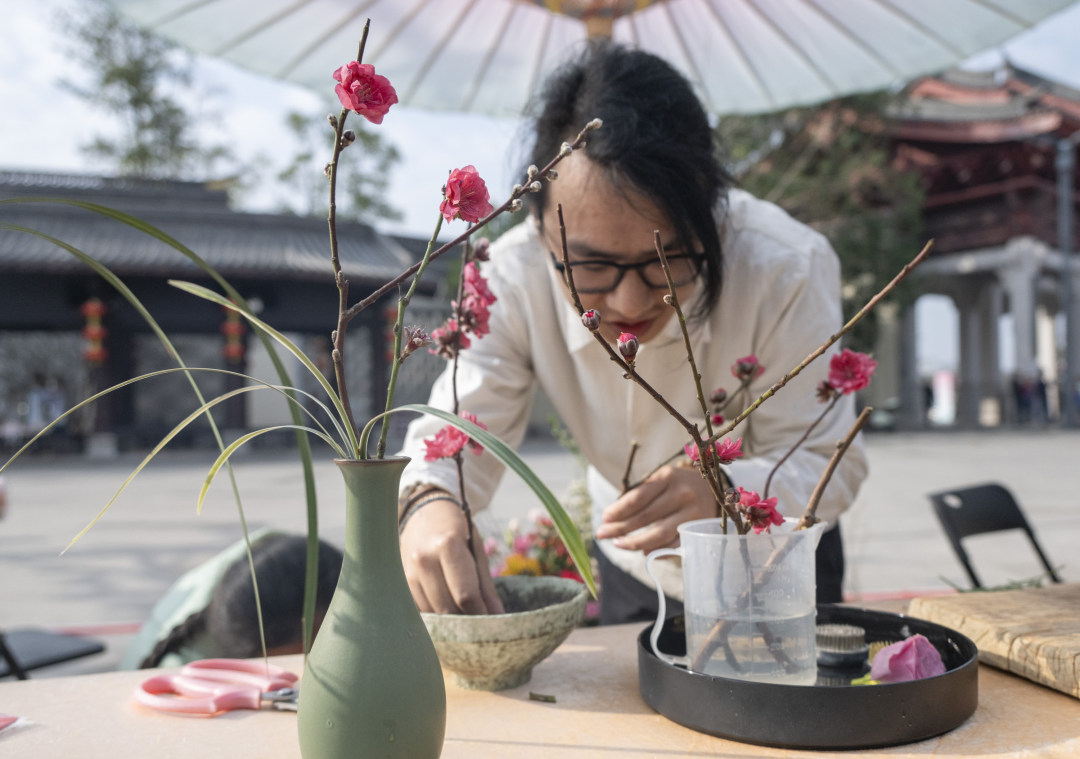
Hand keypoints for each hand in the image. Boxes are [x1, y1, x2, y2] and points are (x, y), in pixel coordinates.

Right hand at [399, 494, 503, 614]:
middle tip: (482, 623)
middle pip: (447, 608)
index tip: (492, 624)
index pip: (465, 594)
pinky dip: (437, 613)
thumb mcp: (476, 549)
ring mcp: (408, 572)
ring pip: (433, 613)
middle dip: (467, 620)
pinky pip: (421, 609)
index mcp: (447, 546)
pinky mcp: (400, 583)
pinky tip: (448, 605)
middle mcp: (423, 560)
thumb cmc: (456, 530)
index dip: (481, 614)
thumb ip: (486, 585)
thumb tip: (497, 615)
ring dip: (451, 619)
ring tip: (466, 612)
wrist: (424, 513)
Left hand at [594, 464, 719, 552]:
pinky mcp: (700, 530)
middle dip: (621, 528)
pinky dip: (658, 551)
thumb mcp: (661, 479)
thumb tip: (614, 520)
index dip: (619, 510)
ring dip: (636, 542)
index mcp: (668, 477)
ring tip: (619, 544)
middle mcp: (682, 494)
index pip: (638, 497)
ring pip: (660, 534)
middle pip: (646, 517)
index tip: (604, 518)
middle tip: (602, 534)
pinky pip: (675, 545)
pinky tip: (643, 552)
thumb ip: (640, 495)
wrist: (713, 487)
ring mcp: (693, 513)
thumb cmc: (677, 484)